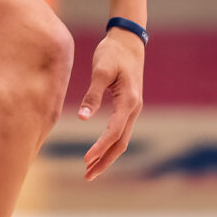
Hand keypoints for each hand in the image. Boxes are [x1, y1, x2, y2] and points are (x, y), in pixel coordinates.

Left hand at [75, 27, 144, 179]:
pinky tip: (98, 151)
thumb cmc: (113, 52)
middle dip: (105, 160)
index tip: (86, 160)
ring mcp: (133, 108)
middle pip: (121, 143)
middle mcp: (134, 108)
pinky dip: (110, 144)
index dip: (100, 147)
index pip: (114, 131)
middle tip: (87, 175)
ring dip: (108, 156)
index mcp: (129, 101)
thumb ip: (92, 95)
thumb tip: (82, 118)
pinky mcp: (128, 106)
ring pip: (122, 139)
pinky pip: (120, 131)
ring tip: (90, 170)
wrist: (128, 41)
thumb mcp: (101, 70)